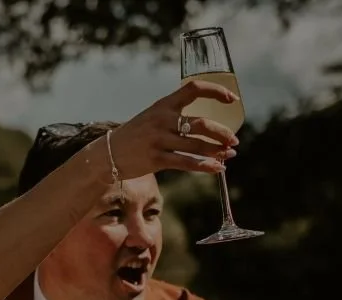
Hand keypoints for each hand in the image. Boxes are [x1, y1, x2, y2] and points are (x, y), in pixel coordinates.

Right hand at [106, 79, 240, 178]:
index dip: (216, 92)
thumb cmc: (134, 136)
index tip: (232, 100)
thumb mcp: (152, 118)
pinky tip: (217, 168)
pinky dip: (205, 166)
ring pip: (196, 145)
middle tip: (234, 141)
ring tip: (229, 155)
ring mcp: (158, 140)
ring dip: (217, 151)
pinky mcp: (156, 159)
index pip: (194, 89)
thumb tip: (206, 128)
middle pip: (200, 123)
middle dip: (222, 133)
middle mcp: (162, 120)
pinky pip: (186, 163)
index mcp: (163, 105)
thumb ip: (174, 118)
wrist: (107, 154)